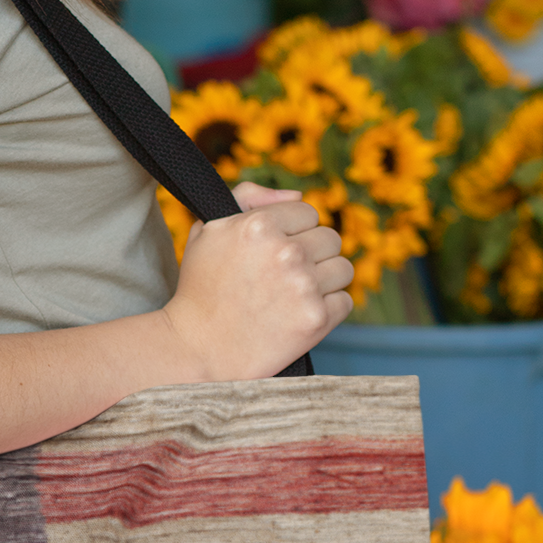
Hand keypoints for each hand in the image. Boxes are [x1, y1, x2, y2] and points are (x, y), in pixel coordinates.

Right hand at [160, 183, 353, 381]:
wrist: (198, 348)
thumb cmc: (202, 288)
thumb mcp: (211, 229)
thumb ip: (250, 197)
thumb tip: (297, 194)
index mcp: (259, 224)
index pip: (308, 211)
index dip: (293, 231)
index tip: (275, 251)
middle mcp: (286, 251)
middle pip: (330, 239)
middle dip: (312, 255)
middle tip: (284, 276)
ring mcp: (304, 286)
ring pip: (343, 269)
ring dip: (324, 281)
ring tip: (294, 295)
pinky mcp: (316, 319)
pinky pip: (345, 302)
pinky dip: (328, 309)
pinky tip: (300, 314)